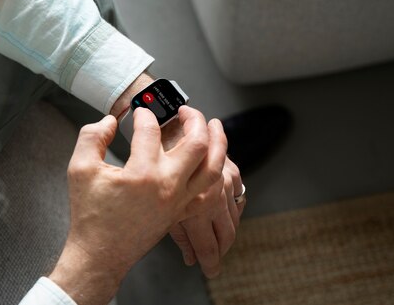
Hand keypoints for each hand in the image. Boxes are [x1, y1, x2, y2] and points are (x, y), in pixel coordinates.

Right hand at [49, 106, 222, 304]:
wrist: (99, 254)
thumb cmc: (90, 214)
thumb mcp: (80, 169)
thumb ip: (92, 137)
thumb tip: (110, 121)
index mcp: (142, 174)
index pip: (150, 130)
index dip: (143, 114)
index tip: (138, 111)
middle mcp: (168, 186)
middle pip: (197, 143)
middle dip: (194, 119)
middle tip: (184, 109)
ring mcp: (179, 201)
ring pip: (214, 168)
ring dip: (218, 143)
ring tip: (214, 125)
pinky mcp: (182, 212)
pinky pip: (210, 191)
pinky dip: (216, 172)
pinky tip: (213, 161)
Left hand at [164, 119, 244, 277]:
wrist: (168, 123)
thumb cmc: (155, 156)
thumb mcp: (158, 195)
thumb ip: (178, 230)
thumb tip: (189, 255)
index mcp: (197, 205)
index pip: (208, 245)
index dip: (210, 261)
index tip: (208, 270)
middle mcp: (215, 195)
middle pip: (226, 233)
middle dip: (220, 249)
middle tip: (213, 262)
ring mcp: (225, 182)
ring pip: (234, 215)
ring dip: (228, 229)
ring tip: (220, 243)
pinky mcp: (230, 170)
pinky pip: (238, 194)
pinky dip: (234, 207)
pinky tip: (228, 213)